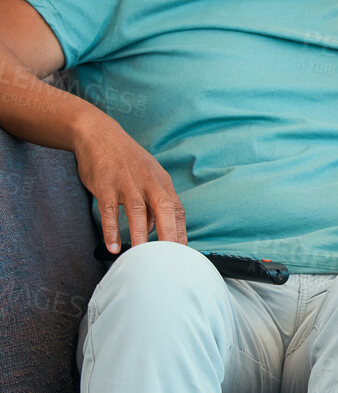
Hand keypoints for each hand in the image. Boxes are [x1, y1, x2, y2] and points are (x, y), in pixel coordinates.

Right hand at [71, 112, 185, 251]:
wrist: (99, 134)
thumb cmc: (126, 161)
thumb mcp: (146, 178)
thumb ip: (151, 204)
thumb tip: (154, 230)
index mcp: (162, 182)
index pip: (177, 210)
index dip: (181, 231)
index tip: (183, 252)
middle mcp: (148, 182)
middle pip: (164, 209)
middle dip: (169, 234)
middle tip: (170, 257)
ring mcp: (127, 182)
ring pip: (137, 212)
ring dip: (139, 235)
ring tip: (141, 257)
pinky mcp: (105, 184)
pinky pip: (110, 210)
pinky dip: (111, 229)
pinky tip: (113, 246)